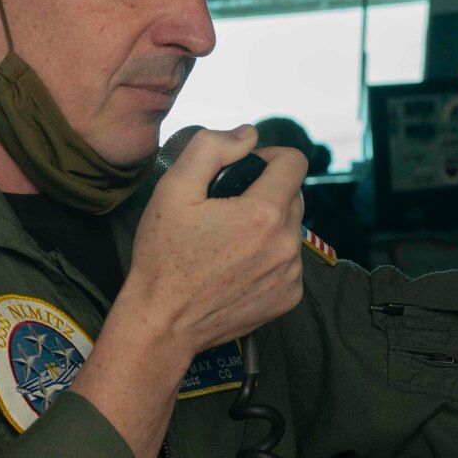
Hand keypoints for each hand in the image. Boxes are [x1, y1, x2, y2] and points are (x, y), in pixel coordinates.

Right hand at [121, 125, 307, 362]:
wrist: (162, 322)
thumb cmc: (163, 257)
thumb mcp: (174, 189)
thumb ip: (212, 148)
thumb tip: (248, 134)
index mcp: (264, 214)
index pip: (295, 161)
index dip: (269, 155)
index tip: (245, 167)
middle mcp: (287, 245)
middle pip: (294, 195)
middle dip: (266, 191)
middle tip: (226, 207)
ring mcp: (290, 275)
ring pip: (291, 229)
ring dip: (268, 225)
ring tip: (228, 239)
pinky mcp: (287, 298)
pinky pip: (288, 262)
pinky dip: (269, 256)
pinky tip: (236, 265)